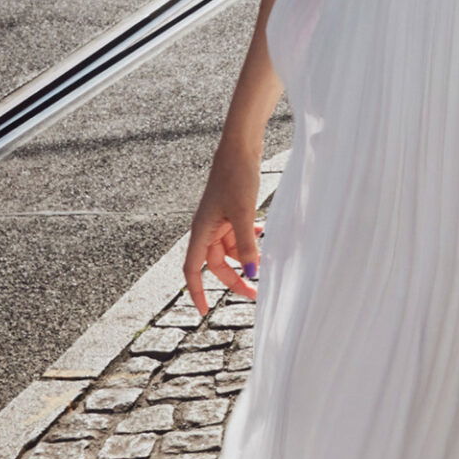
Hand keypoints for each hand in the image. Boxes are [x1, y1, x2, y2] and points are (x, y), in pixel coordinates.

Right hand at [184, 149, 264, 316]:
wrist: (241, 146)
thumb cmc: (237, 176)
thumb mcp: (244, 214)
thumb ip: (247, 246)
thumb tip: (251, 272)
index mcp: (202, 230)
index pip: (193, 269)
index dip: (196, 292)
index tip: (203, 312)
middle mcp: (207, 226)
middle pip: (217, 263)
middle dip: (235, 278)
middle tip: (256, 293)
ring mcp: (220, 218)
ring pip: (231, 249)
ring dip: (246, 257)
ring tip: (266, 262)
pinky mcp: (232, 209)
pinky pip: (239, 233)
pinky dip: (250, 239)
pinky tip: (263, 234)